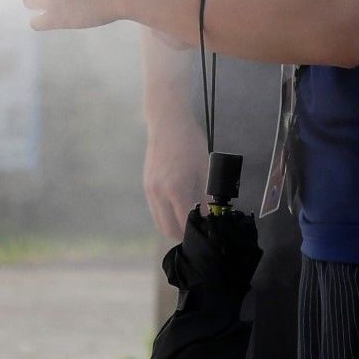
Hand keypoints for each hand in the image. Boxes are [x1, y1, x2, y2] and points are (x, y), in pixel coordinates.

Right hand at [143, 114, 207, 241]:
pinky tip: (177, 209)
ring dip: (172, 226)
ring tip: (188, 223)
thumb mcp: (204, 169)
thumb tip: (212, 216)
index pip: (184, 223)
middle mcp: (159, 193)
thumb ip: (207, 196)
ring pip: (158, 221)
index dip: (196, 231)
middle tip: (197, 232)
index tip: (206, 233)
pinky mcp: (146, 185)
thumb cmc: (190, 143)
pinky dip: (165, 215)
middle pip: (167, 229)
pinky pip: (154, 210)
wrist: (167, 123)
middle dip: (183, 235)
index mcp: (176, 189)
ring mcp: (150, 190)